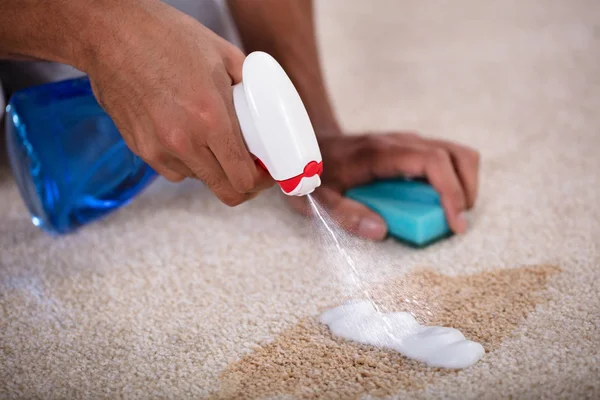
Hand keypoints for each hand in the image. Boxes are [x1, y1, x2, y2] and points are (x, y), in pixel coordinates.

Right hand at [85, 1, 272, 205]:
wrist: (111, 34)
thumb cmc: (166, 37)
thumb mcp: (223, 54)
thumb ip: (250, 86)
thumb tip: (267, 107)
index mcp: (210, 119)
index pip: (243, 178)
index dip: (261, 181)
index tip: (266, 172)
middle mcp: (184, 142)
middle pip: (225, 191)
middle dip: (244, 185)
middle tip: (250, 169)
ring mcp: (158, 149)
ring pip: (199, 180)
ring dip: (214, 169)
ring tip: (215, 142)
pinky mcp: (140, 149)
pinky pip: (174, 170)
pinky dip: (188, 162)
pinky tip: (188, 136)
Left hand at [286, 133, 479, 239]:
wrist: (310, 142)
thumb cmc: (315, 171)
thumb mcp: (318, 198)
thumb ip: (345, 214)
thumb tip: (380, 231)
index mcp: (380, 153)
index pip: (433, 161)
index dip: (452, 191)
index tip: (455, 223)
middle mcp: (400, 141)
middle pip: (456, 154)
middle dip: (466, 191)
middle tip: (456, 222)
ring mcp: (408, 142)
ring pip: (456, 154)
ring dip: (464, 185)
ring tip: (451, 214)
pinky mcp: (410, 148)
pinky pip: (445, 159)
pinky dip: (453, 181)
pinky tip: (438, 203)